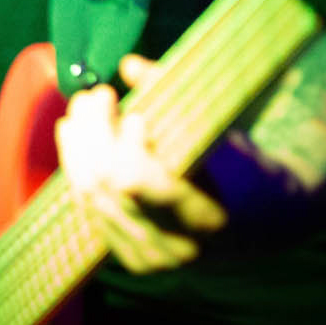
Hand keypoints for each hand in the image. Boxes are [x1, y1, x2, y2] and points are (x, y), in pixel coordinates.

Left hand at [55, 54, 227, 272]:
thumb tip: (130, 65)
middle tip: (96, 96)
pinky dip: (76, 166)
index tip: (134, 114)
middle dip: (93, 133)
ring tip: (81, 108)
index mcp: (205, 218)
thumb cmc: (239, 166)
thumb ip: (175, 97)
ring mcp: (147, 258)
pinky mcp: (128, 257)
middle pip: (108, 187)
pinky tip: (72, 132)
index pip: (139, 183)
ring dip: (77, 145)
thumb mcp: (220, 131)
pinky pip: (88, 208)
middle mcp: (173, 247)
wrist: (253, 224)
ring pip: (90, 197)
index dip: (125, 144)